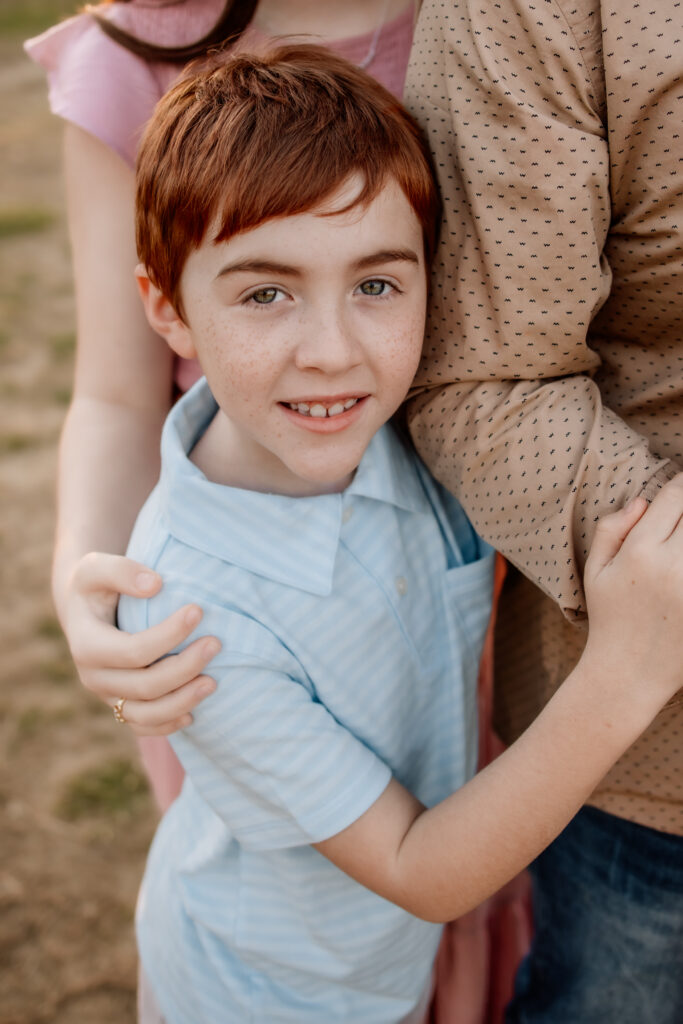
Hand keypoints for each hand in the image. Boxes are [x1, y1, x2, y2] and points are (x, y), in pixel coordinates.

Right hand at [60, 552, 218, 734]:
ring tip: (213, 683)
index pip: (133, 651)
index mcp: (86, 644)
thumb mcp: (97, 568)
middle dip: (185, 667)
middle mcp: (93, 677)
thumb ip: (122, 571)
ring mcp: (107, 696)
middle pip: (145, 685)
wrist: (85, 611)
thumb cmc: (96, 585)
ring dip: (182, 702)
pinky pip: (143, 726)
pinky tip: (193, 714)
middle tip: (216, 644)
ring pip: (145, 714)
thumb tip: (155, 585)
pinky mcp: (119, 705)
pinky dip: (167, 725)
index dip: (169, 635)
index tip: (198, 610)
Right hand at [583, 474, 682, 713]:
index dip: (682, 483)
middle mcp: (671, 567)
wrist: (629, 674)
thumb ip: (612, 529)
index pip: (674, 497)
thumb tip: (644, 501)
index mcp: (639, 552)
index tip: (682, 484)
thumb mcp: (596, 571)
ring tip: (681, 546)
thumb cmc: (610, 618)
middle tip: (682, 516)